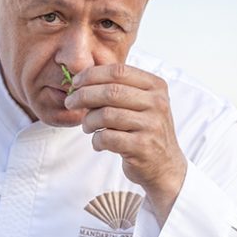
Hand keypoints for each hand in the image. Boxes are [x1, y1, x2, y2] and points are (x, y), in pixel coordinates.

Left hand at [65, 63, 186, 224]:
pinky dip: (96, 140)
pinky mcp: (142, 146)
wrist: (165, 165)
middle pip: (111, 91)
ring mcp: (151, 125)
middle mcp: (157, 103)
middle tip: (70, 102)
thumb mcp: (141, 104)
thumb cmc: (145, 131)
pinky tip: (98, 143)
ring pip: (106, 115)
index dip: (92, 75)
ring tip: (87, 127)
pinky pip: (107, 137)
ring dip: (89, 121)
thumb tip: (82, 79)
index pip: (119, 71)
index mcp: (156, 87)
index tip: (76, 83)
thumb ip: (119, 89)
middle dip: (84, 96)